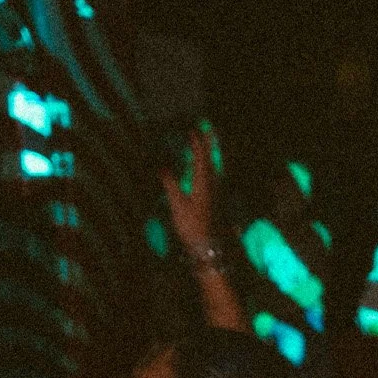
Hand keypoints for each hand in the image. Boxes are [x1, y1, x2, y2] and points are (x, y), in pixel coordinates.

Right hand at [161, 129, 216, 252]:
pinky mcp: (216, 202)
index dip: (197, 142)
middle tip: (210, 129)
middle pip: (212, 159)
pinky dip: (209, 168)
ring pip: (214, 168)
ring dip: (210, 155)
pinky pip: (213, 178)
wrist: (208, 247)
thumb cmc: (192, 226)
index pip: (201, 157)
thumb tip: (161, 166)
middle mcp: (213, 185)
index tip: (193, 129)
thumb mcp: (177, 204)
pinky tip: (205, 170)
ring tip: (207, 144)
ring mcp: (217, 193)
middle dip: (210, 144)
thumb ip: (170, 183)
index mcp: (204, 182)